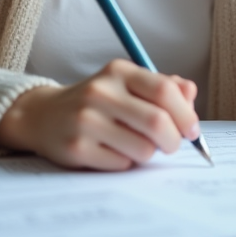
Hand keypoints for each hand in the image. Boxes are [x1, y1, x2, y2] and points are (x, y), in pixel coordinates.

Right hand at [0, 59, 200, 170]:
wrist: (43, 116)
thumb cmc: (97, 102)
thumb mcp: (126, 84)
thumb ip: (162, 87)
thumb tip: (191, 93)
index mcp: (118, 71)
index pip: (165, 91)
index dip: (186, 114)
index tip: (192, 130)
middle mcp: (100, 92)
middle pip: (158, 123)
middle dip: (173, 141)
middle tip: (171, 145)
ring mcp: (86, 120)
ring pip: (143, 149)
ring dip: (148, 154)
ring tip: (134, 146)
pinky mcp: (76, 148)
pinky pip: (121, 165)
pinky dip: (126, 163)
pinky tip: (112, 152)